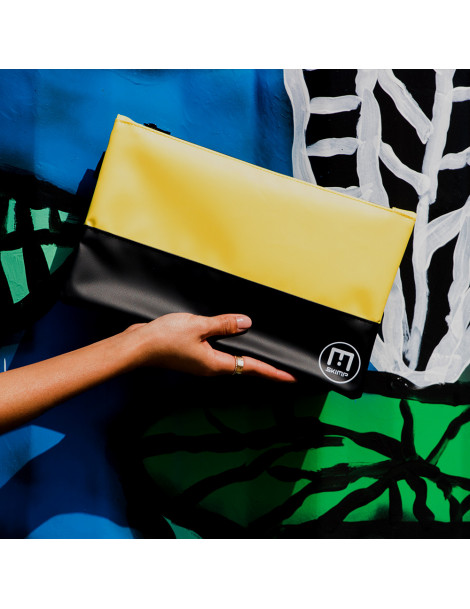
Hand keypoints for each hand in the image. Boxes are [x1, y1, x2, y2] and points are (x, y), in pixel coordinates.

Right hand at [125, 312, 296, 381]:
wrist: (137, 346)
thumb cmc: (165, 339)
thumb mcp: (198, 326)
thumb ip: (223, 324)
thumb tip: (245, 323)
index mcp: (215, 364)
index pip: (251, 368)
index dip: (273, 372)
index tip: (291, 377)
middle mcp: (211, 368)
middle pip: (244, 367)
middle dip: (264, 367)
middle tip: (283, 367)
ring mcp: (201, 363)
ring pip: (231, 361)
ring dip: (248, 358)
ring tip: (265, 355)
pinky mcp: (193, 356)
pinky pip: (218, 353)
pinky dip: (231, 348)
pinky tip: (233, 340)